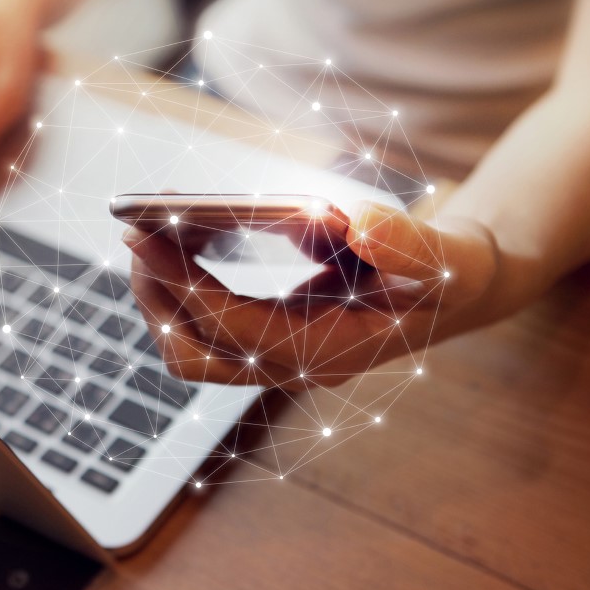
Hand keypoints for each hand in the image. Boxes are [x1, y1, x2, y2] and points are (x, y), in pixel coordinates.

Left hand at [126, 202, 500, 389]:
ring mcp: (274, 357)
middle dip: (154, 297)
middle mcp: (292, 365)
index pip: (234, 330)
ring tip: (147, 232)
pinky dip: (178, 288)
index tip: (141, 234)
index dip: (183, 284)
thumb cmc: (448, 274)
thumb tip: (359, 225)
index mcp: (329, 353)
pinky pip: (201, 326)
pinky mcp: (264, 336)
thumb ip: (408, 243)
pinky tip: (177, 238)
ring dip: (158, 296)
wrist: (454, 288)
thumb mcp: (445, 257)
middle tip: (135, 233)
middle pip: (192, 355)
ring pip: (188, 349)